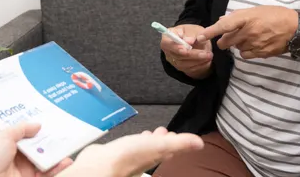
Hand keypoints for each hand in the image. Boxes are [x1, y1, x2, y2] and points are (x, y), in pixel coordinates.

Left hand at [0, 123, 71, 176]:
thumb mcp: (4, 136)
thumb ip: (21, 128)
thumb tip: (37, 125)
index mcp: (12, 144)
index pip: (30, 135)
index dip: (40, 129)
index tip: (53, 123)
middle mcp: (20, 156)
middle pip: (41, 146)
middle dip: (53, 141)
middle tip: (65, 134)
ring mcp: (27, 168)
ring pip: (47, 159)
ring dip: (58, 154)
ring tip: (68, 147)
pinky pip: (48, 173)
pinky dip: (58, 168)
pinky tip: (65, 162)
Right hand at [58, 127, 203, 176]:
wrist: (99, 167)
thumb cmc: (128, 159)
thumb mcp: (159, 146)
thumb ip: (179, 143)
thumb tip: (200, 143)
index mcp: (156, 156)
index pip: (169, 149)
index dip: (173, 141)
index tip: (174, 133)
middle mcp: (144, 159)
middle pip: (156, 149)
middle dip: (160, 139)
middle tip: (163, 131)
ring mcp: (129, 158)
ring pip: (141, 148)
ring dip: (146, 140)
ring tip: (148, 133)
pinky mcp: (114, 155)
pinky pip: (127, 147)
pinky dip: (131, 142)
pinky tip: (127, 140)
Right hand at [160, 24, 212, 78]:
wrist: (197, 42)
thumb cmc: (193, 33)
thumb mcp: (194, 29)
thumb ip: (191, 34)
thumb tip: (188, 41)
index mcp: (167, 37)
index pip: (166, 43)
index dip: (175, 47)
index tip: (186, 49)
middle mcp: (168, 50)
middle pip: (177, 55)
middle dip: (192, 55)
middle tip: (206, 53)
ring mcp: (173, 60)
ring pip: (183, 64)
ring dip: (198, 61)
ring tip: (209, 55)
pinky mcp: (180, 67)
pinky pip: (189, 69)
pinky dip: (199, 65)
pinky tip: (207, 60)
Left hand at [198, 6, 297, 58]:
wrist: (295, 29)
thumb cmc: (275, 15)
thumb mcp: (256, 10)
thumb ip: (237, 16)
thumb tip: (221, 20)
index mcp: (246, 18)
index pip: (223, 26)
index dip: (210, 32)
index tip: (199, 37)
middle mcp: (248, 32)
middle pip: (226, 42)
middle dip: (224, 41)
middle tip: (230, 36)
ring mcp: (254, 44)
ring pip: (235, 49)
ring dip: (238, 45)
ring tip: (250, 37)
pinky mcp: (260, 53)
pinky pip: (245, 55)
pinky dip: (246, 51)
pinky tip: (255, 44)